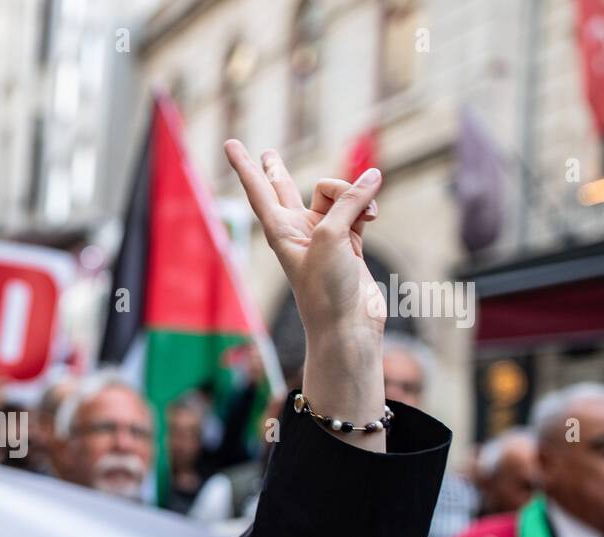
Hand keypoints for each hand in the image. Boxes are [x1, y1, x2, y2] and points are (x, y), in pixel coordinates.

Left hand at [224, 143, 382, 341]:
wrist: (347, 325)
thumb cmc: (326, 286)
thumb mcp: (332, 236)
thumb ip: (350, 201)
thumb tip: (373, 177)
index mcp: (279, 229)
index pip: (259, 189)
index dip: (245, 165)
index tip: (230, 144)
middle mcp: (298, 229)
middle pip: (285, 189)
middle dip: (277, 170)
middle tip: (268, 152)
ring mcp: (323, 235)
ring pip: (336, 195)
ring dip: (353, 193)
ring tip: (368, 211)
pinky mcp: (349, 243)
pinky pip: (357, 209)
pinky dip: (366, 207)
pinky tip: (374, 214)